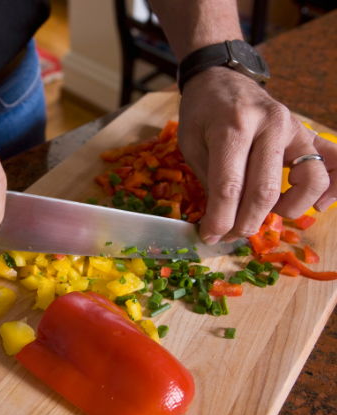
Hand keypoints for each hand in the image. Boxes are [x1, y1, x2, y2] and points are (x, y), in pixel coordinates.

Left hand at [178, 67, 336, 244]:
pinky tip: (313, 205)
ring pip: (309, 181)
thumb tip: (220, 222)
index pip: (229, 186)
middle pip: (266, 190)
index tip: (210, 237)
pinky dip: (332, 189)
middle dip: (245, 223)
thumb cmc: (202, 113)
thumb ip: (208, 180)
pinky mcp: (309, 133)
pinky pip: (336, 163)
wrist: (221, 79)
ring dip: (287, 210)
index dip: (220, 219)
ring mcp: (295, 128)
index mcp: (233, 126)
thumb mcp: (191, 144)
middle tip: (229, 235)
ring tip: (264, 214)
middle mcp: (270, 125)